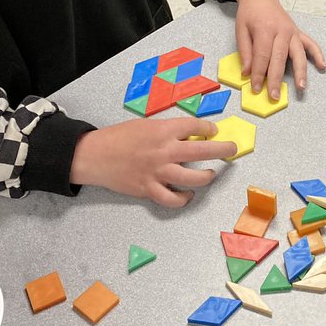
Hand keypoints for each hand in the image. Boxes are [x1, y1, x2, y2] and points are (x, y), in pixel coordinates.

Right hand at [69, 116, 235, 206]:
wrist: (95, 156)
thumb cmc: (119, 137)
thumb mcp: (146, 125)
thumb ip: (168, 131)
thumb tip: (190, 135)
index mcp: (163, 131)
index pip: (195, 127)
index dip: (209, 129)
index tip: (214, 131)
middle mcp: (164, 151)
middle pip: (203, 151)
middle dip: (223, 150)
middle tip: (231, 150)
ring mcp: (158, 173)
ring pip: (194, 179)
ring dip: (207, 177)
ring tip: (209, 174)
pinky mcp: (149, 189)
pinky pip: (173, 199)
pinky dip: (184, 199)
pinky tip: (188, 194)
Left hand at [232, 0, 325, 98]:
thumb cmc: (250, 14)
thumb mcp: (241, 30)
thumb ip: (245, 51)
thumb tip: (247, 72)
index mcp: (265, 29)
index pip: (262, 56)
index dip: (258, 74)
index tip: (256, 88)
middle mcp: (282, 31)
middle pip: (280, 58)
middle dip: (277, 79)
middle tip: (275, 95)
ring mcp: (292, 32)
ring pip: (298, 54)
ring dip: (300, 72)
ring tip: (301, 87)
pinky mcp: (298, 33)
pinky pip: (311, 44)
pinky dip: (318, 55)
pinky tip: (323, 66)